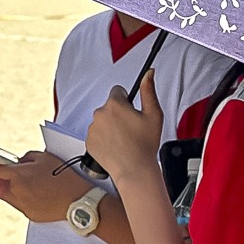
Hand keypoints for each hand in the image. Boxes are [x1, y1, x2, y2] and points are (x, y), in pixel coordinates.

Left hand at [0, 151, 93, 223]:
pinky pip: (24, 206)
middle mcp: (16, 191)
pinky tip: (44, 197)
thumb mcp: (45, 157)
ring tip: (39, 188)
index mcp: (18, 175)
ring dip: (21, 191)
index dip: (5, 169)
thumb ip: (27, 157)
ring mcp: (22, 205)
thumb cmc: (64, 177)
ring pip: (14, 197)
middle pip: (6, 185)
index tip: (8, 168)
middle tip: (31, 178)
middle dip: (15, 180)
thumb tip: (20, 162)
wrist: (77, 200)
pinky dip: (30, 202)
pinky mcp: (30, 215)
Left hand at [88, 68, 163, 185]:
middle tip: (131, 129)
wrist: (133, 170)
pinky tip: (115, 147)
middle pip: (109, 107)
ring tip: (124, 140)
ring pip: (102, 121)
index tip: (132, 111)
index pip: (117, 91)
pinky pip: (96, 134)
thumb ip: (149, 90)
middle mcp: (100, 114)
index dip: (127, 101)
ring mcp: (92, 128)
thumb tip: (149, 73)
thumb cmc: (144, 145)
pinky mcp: (89, 142)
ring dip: (110, 126)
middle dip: (118, 114)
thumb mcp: (154, 114)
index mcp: (115, 104)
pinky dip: (104, 139)